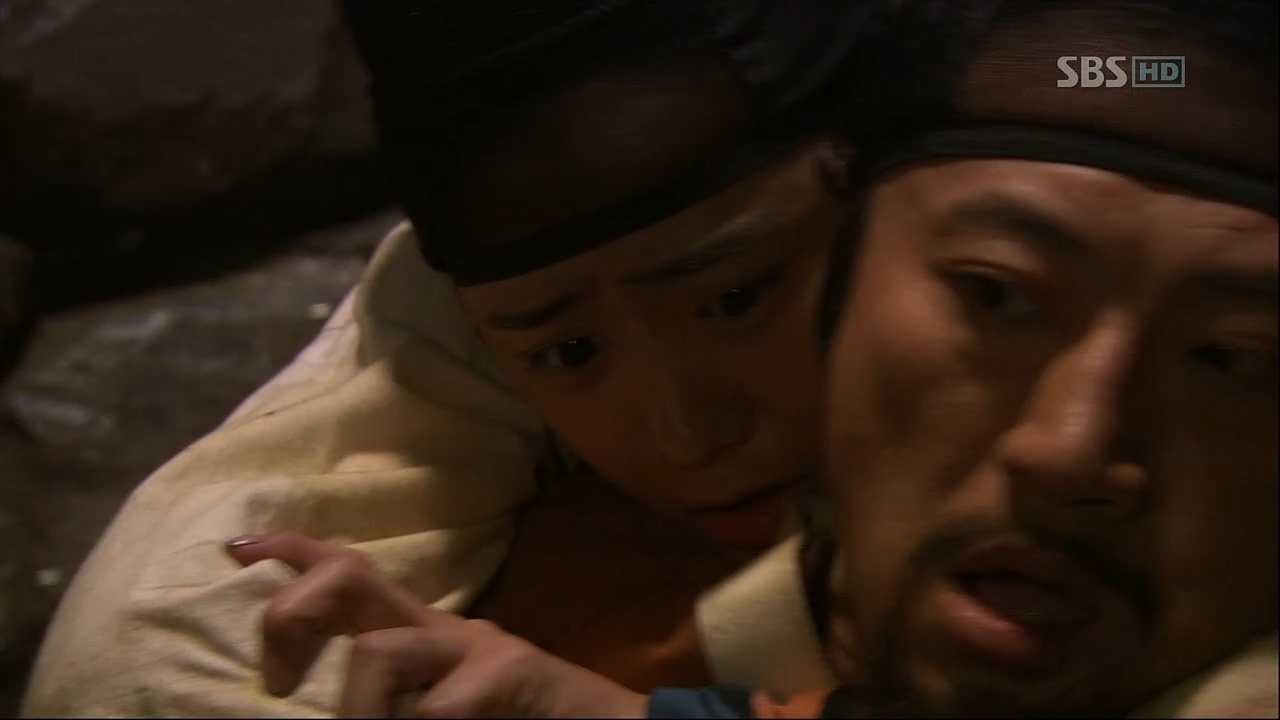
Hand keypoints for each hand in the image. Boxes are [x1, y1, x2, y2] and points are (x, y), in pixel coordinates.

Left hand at [225, 532, 646, 716]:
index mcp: (420, 635)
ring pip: (383, 652)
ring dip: (357, 711)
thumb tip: (305, 696)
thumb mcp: (433, 703)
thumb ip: (389, 695)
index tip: (238, 550)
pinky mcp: (507, 679)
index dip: (293, 554)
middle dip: (295, 611)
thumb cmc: (511, 717)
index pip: (349, 572)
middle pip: (354, 578)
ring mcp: (477, 652)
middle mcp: (442, 631)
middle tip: (276, 677)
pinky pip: (440, 708)